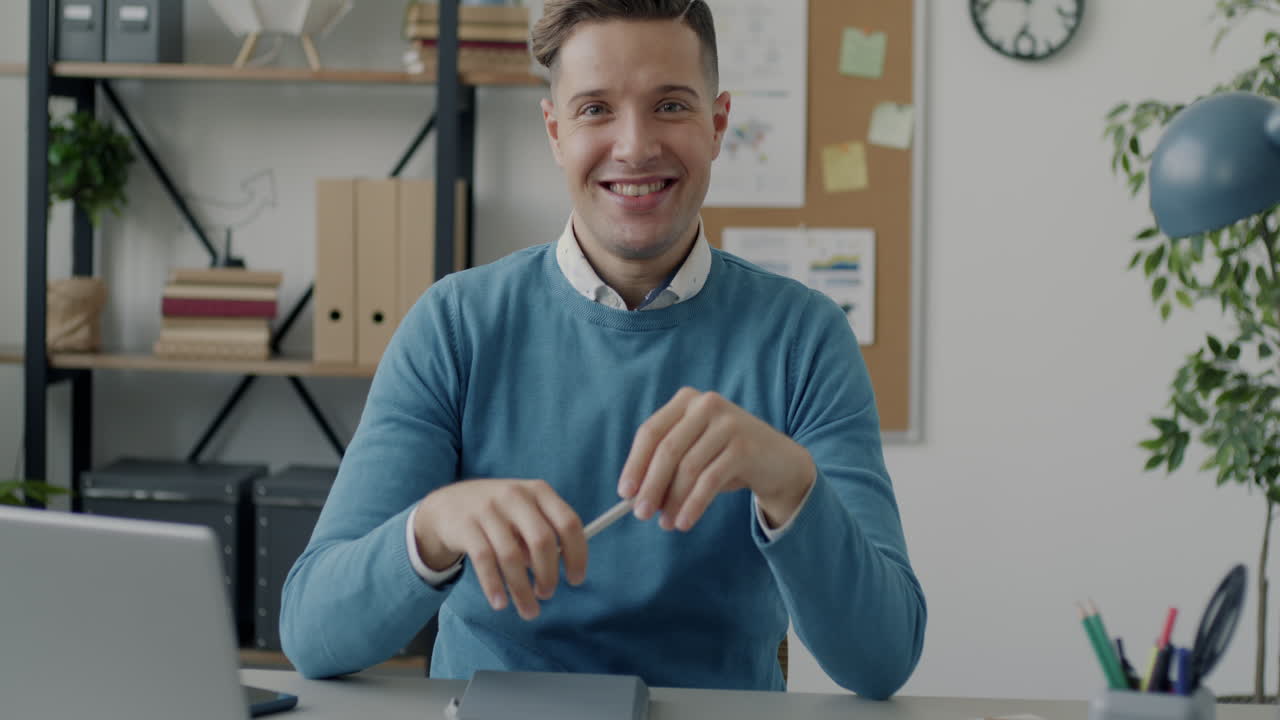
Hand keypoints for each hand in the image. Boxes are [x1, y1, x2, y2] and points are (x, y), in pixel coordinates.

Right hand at [414, 479, 587, 620]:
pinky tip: (500, 603)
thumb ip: (543, 537)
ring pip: (512, 557)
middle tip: (547, 595)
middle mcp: (515, 496)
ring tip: (529, 610)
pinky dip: (494, 586)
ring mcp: (488, 509)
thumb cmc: (498, 515)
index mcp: (538, 491)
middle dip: (549, 575)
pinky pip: (484, 562)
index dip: (577, 555)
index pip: (569, 523)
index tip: (576, 580)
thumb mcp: (524, 513)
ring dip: (523, 590)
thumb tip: (557, 571)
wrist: (448, 505)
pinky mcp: (466, 526)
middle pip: (542, 541)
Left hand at [617, 388, 815, 531]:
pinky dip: (694, 505)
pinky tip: (685, 522)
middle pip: (667, 449)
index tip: (624, 493)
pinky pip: (710, 480)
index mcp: (686, 400)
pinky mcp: (744, 445)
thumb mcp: (694, 454)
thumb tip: (634, 497)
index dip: (635, 463)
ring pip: (688, 468)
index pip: (651, 432)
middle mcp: (706, 404)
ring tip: (666, 523)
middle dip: (650, 485)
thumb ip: (666, 468)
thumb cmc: (726, 459)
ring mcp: (728, 422)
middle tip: (641, 514)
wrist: (779, 462)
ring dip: (673, 501)